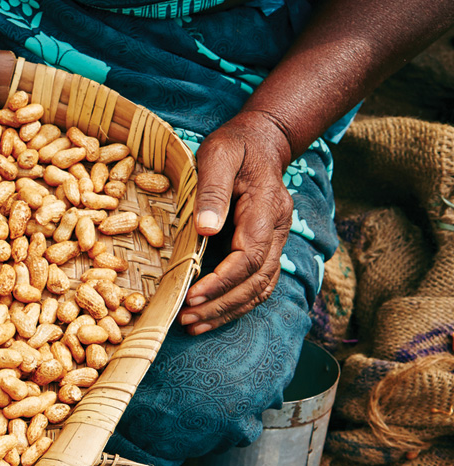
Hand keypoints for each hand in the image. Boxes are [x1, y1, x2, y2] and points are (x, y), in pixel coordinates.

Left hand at [179, 110, 294, 334]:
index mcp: (266, 208)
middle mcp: (278, 229)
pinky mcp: (267, 247)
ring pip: (260, 288)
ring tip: (194, 325)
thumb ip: (212, 190)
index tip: (192, 296)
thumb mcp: (218, 155)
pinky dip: (235, 304)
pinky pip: (258, 284)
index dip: (221, 281)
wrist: (262, 140)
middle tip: (187, 320)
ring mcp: (276, 240)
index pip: (248, 257)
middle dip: (221, 304)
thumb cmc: (235, 146)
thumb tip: (206, 229)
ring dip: (228, 311)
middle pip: (256, 281)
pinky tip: (210, 314)